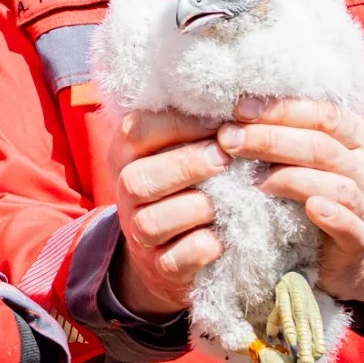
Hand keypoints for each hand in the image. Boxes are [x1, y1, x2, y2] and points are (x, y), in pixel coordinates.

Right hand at [108, 109, 229, 315]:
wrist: (170, 250)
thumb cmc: (186, 185)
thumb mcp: (178, 150)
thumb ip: (194, 126)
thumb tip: (239, 94)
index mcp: (125, 155)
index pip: (136, 130)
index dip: (179, 123)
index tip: (220, 120)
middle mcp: (124, 193)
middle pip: (138, 179)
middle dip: (186, 164)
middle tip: (225, 157)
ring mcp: (139, 234)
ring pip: (154, 221)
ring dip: (197, 206)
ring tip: (230, 197)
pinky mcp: (160, 267)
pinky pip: (177, 259)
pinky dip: (205, 247)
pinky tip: (226, 234)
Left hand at [219, 97, 363, 304]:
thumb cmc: (328, 187)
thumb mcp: (318, 155)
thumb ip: (290, 133)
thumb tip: (238, 113)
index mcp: (356, 138)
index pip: (323, 115)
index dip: (282, 110)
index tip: (241, 109)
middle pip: (321, 148)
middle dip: (271, 140)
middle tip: (229, 139)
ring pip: (337, 186)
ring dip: (292, 179)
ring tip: (252, 179)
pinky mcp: (361, 242)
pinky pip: (352, 228)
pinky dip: (334, 217)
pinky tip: (312, 208)